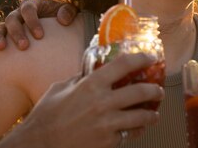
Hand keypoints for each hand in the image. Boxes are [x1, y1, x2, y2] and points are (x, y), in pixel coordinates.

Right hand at [0, 0, 78, 52]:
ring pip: (0, 28)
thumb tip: (62, 20)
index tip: (40, 36)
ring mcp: (11, 25)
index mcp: (32, 5)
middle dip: (17, 33)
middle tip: (24, 47)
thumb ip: (68, 11)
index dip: (32, 21)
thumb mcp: (69, 11)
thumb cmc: (63, 17)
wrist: (57, 28)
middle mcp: (18, 14)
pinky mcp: (6, 37)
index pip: (27, 9)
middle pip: (12, 19)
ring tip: (0, 49)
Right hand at [0, 53, 163, 147]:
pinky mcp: (108, 142)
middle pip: (140, 91)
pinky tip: (137, 129)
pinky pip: (129, 134)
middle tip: (158, 90)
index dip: (141, 58)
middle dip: (154, 90)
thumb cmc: (46, 116)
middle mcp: (102, 102)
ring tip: (154, 114)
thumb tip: (92, 70)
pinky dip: (135, 131)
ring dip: (151, 114)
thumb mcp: (61, 88)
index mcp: (91, 84)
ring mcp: (107, 124)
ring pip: (141, 117)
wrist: (40, 145)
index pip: (123, 64)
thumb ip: (80, 79)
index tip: (150, 58)